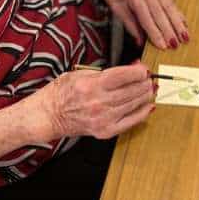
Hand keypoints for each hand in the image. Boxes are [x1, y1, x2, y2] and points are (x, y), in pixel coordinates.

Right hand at [41, 62, 155, 138]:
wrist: (48, 115)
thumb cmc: (61, 92)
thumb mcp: (80, 73)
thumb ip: (107, 71)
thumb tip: (130, 68)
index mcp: (92, 85)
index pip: (124, 76)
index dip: (139, 71)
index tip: (144, 69)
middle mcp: (98, 102)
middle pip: (131, 90)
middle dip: (144, 83)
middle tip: (149, 78)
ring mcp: (103, 118)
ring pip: (133, 104)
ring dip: (145, 95)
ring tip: (150, 89)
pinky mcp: (104, 131)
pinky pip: (130, 122)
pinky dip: (142, 113)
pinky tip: (148, 106)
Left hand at [94, 0, 187, 49]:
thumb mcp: (114, 5)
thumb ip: (128, 23)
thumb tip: (139, 42)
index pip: (146, 17)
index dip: (155, 33)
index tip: (162, 46)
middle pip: (160, 14)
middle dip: (169, 31)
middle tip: (176, 45)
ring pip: (169, 8)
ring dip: (178, 24)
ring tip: (185, 38)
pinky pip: (171, 3)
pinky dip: (178, 15)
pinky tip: (184, 25)